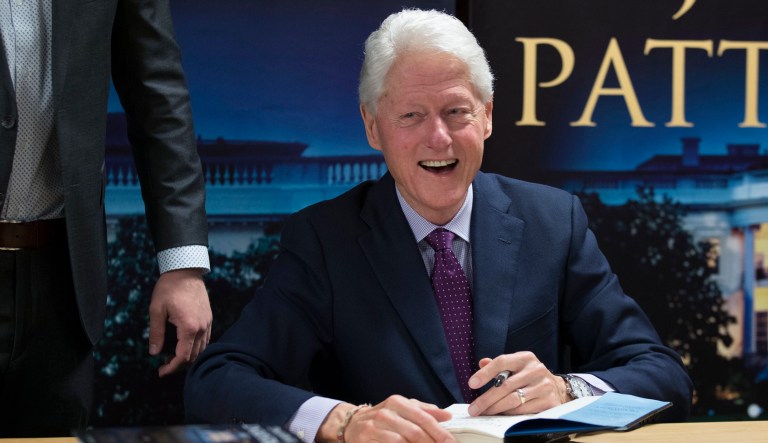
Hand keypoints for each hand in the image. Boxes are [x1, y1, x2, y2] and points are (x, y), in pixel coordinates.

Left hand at [148, 268, 211, 376]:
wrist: (185, 271)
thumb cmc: (169, 288)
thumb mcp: (156, 310)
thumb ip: (156, 333)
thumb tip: (154, 353)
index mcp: (189, 327)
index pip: (183, 356)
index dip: (171, 368)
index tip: (161, 372)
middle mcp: (202, 328)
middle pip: (194, 356)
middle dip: (179, 365)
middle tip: (164, 366)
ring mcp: (207, 323)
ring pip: (201, 349)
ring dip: (188, 357)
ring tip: (173, 357)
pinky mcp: (209, 318)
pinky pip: (206, 339)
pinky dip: (196, 347)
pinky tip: (184, 345)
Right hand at [319, 396, 455, 442]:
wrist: (351, 423)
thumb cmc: (383, 416)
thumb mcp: (403, 408)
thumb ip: (425, 411)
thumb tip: (447, 415)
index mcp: (398, 402)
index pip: (424, 419)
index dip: (440, 433)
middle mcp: (386, 412)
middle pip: (415, 432)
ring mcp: (375, 426)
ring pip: (402, 442)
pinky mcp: (366, 439)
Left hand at [467, 353, 567, 415]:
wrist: (558, 388)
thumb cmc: (530, 377)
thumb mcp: (517, 365)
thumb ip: (499, 365)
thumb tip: (482, 363)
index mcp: (525, 358)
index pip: (502, 362)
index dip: (485, 373)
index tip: (472, 384)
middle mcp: (536, 370)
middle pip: (505, 385)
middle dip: (486, 399)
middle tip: (474, 408)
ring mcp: (543, 386)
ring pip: (513, 399)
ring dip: (495, 408)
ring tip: (484, 413)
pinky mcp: (548, 401)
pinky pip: (524, 410)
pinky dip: (509, 414)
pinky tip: (500, 415)